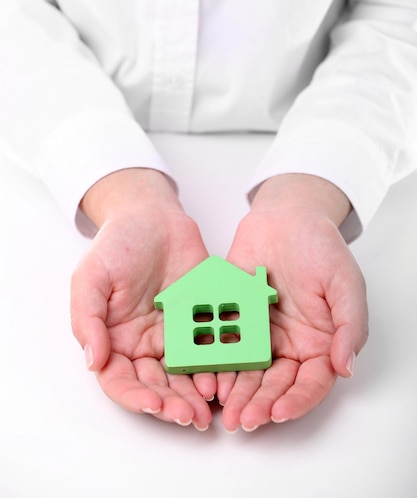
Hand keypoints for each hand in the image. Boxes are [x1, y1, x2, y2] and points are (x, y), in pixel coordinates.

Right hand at [70, 168, 214, 429]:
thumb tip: (93, 361)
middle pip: (157, 385)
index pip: (121, 381)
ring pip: (186, 374)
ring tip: (212, 405)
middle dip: (173, 404)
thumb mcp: (90, 277)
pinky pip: (211, 346)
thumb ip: (88, 319)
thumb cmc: (117, 243)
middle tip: (193, 416)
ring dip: (197, 393)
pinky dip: (219, 364)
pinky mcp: (201, 319)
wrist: (154, 215)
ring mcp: (175, 333)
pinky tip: (227, 374)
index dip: (136, 397)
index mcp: (115, 339)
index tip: (155, 404)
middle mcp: (145, 343)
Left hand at [218, 174, 367, 431]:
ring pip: (247, 371)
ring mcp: (259, 332)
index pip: (310, 383)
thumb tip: (346, 368)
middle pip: (275, 384)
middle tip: (242, 420)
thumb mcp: (346, 285)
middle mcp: (288, 343)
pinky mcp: (235, 316)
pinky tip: (207, 373)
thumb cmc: (321, 247)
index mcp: (319, 342)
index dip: (296, 401)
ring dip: (236, 391)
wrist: (286, 217)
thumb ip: (349, 327)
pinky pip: (224, 343)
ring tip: (222, 407)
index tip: (278, 412)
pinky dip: (216, 360)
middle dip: (259, 404)